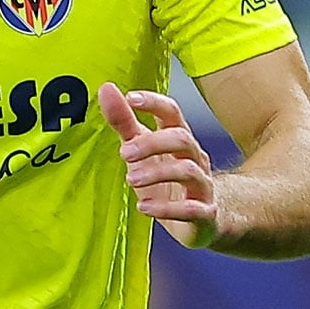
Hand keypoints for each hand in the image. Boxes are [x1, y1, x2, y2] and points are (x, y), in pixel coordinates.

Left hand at [105, 82, 217, 247]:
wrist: (200, 219)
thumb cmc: (166, 180)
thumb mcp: (141, 149)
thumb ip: (124, 122)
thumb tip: (106, 88)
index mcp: (178, 138)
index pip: (172, 112)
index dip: (154, 103)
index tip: (130, 98)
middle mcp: (194, 158)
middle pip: (182, 139)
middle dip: (153, 143)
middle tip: (124, 153)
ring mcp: (202, 185)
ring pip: (188, 171)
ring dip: (157, 173)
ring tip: (131, 179)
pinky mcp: (204, 213)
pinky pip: (191, 209)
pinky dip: (166, 209)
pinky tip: (144, 207)